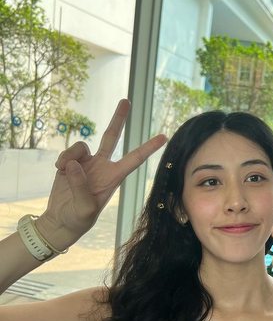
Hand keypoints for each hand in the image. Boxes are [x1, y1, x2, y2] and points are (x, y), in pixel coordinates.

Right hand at [37, 99, 166, 248]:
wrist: (61, 220)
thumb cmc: (79, 219)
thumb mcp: (84, 209)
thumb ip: (80, 187)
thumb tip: (73, 164)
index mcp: (113, 177)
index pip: (135, 159)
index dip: (149, 148)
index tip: (164, 136)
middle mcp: (102, 166)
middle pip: (111, 137)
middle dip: (118, 119)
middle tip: (126, 100)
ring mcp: (87, 163)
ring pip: (82, 145)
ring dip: (71, 154)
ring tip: (64, 170)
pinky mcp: (70, 163)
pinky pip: (69, 152)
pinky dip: (63, 159)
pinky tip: (59, 170)